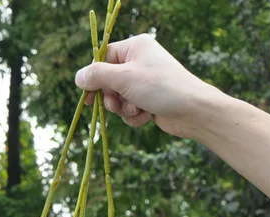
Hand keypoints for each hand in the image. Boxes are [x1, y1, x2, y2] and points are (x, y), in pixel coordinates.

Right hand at [74, 33, 217, 138]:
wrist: (192, 110)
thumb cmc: (160, 88)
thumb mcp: (124, 79)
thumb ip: (98, 76)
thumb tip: (78, 77)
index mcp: (134, 47)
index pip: (104, 58)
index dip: (94, 77)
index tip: (88, 95)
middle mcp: (139, 61)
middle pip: (109, 81)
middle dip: (113, 98)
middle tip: (117, 105)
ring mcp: (144, 81)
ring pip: (119, 98)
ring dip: (124, 109)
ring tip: (138, 110)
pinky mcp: (149, 99)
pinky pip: (131, 109)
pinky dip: (135, 116)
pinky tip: (147, 116)